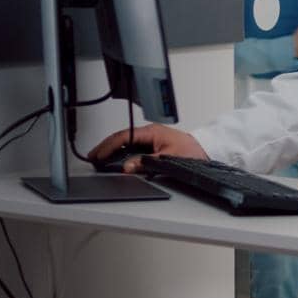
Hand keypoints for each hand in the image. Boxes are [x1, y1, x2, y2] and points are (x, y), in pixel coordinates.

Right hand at [86, 124, 206, 172]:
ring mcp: (150, 138)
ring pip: (126, 142)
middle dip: (105, 146)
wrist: (205, 150)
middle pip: (122, 138)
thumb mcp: (168, 159)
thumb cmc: (192, 151)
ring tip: (99, 158)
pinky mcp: (152, 144)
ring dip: (112, 150)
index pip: (124, 136)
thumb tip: (128, 166)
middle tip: (92, 156)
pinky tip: (114, 159)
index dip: (109, 146)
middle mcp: (149, 133)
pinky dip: (121, 152)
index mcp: (152, 132)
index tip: (98, 154)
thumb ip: (146, 163)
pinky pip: (132, 147)